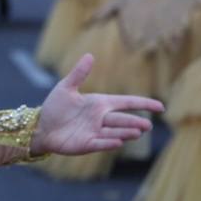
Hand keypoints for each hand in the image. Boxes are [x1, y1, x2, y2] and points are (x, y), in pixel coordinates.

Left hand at [32, 54, 162, 155]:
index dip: (143, 104)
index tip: (160, 107)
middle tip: (148, 125)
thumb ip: (79, 73)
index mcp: (99, 104)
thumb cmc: (54, 108)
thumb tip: (89, 55)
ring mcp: (95, 132)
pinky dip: (109, 143)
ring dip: (126, 132)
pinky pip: (100, 143)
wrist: (40, 127)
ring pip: (115, 132)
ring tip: (138, 132)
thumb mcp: (65, 88)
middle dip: (135, 122)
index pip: (126, 103)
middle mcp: (100, 119)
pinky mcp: (86, 144)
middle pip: (123, 119)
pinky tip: (118, 142)